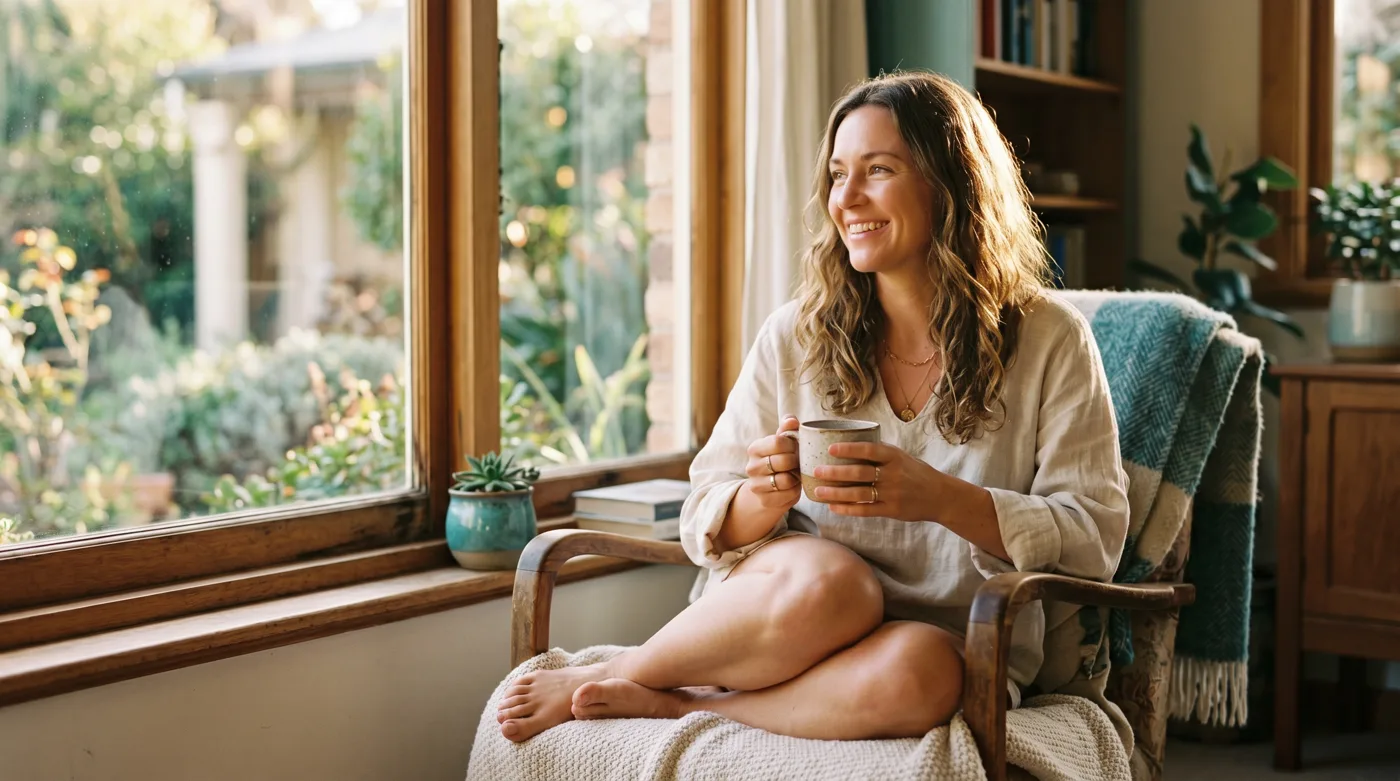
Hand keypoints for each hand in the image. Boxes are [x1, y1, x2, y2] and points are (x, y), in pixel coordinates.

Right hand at [742, 415, 800, 512]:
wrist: (768, 489)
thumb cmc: (779, 460)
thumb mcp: (782, 443)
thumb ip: (787, 429)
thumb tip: (792, 420)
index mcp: (755, 448)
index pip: (779, 442)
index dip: (792, 445)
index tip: (794, 448)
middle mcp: (752, 467)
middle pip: (785, 461)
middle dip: (796, 462)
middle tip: (797, 463)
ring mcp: (756, 485)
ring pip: (787, 479)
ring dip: (796, 477)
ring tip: (794, 475)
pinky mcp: (765, 500)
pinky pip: (789, 494)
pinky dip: (795, 490)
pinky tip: (792, 487)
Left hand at [811, 441, 941, 521]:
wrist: (940, 496)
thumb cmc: (917, 473)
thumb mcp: (902, 457)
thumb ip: (880, 453)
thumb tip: (850, 443)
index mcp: (895, 457)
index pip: (869, 450)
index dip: (849, 449)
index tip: (830, 449)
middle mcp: (893, 474)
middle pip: (859, 472)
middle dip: (835, 472)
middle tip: (816, 470)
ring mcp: (892, 493)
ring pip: (859, 493)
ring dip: (836, 492)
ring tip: (818, 491)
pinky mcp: (891, 510)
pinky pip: (865, 510)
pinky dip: (848, 509)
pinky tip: (833, 507)